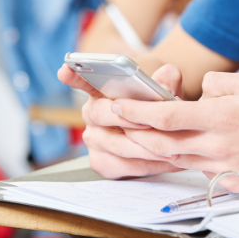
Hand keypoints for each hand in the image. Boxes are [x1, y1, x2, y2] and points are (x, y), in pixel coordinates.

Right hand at [57, 63, 184, 177]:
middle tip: (150, 122)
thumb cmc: (157, 103)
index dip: (73, 76)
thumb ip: (166, 79)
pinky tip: (167, 161)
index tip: (66, 70)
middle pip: (101, 114)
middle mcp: (91, 114)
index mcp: (100, 90)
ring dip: (146, 148)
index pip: (82, 80)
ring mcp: (94, 140)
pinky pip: (124, 167)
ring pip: (117, 145)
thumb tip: (166, 77)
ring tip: (172, 148)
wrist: (161, 129)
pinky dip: (148, 165)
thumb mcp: (164, 87)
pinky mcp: (102, 163)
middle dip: (127, 119)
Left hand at [113, 70, 238, 191]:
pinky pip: (199, 172)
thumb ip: (220, 86)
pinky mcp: (232, 184)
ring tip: (130, 138)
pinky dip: (183, 162)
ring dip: (150, 150)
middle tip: (108, 124)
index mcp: (223, 118)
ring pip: (176, 160)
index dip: (136, 112)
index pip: (167, 116)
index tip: (115, 106)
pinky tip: (177, 153)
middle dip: (130, 134)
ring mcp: (225, 169)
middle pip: (162, 144)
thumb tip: (199, 92)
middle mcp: (219, 147)